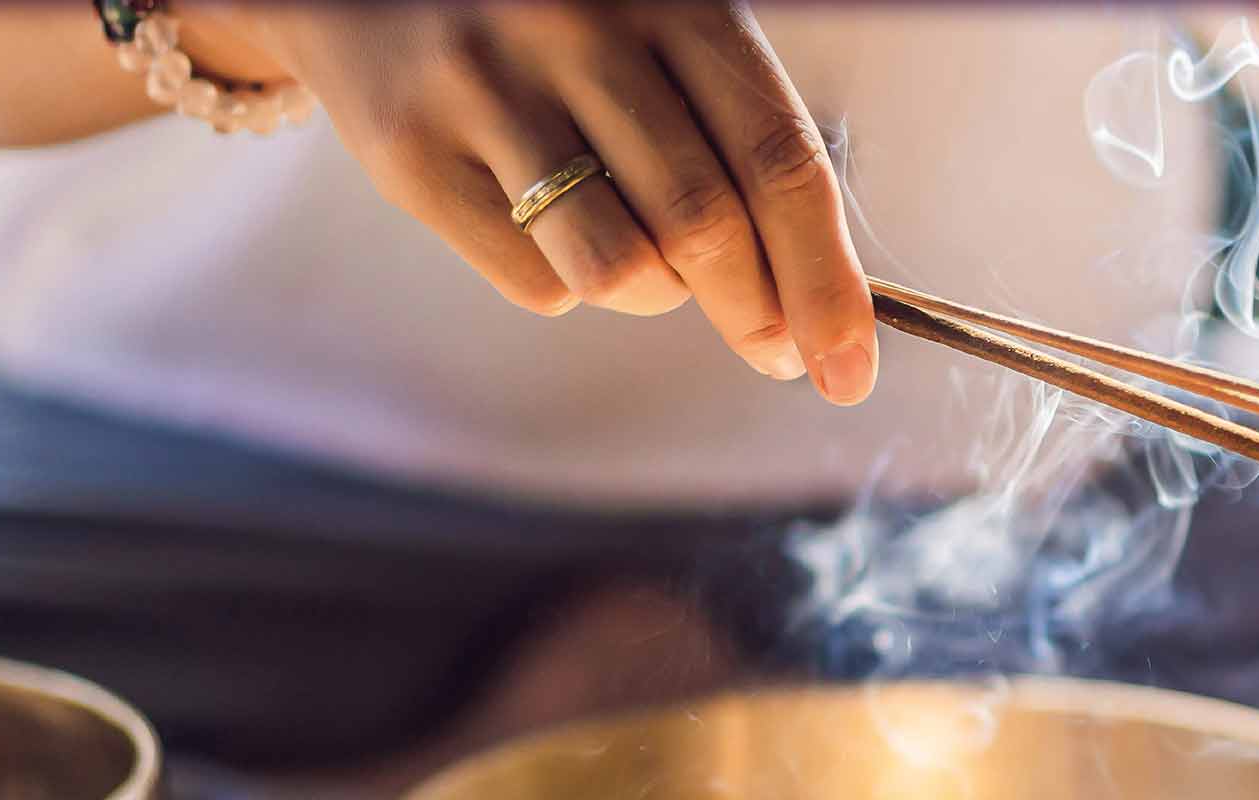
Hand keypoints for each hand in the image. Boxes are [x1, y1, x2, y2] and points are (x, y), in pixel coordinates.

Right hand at [186, 1, 877, 403]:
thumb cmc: (558, 18)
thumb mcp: (661, 30)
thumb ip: (734, 134)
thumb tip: (809, 295)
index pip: (781, 160)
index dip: (828, 282)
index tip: (848, 368)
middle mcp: (578, 32)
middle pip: (706, 225)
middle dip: (758, 312)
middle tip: (772, 347)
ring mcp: (486, 90)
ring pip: (619, 269)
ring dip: (660, 298)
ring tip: (652, 265)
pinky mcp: (410, 153)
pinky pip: (535, 282)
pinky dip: (571, 285)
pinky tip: (556, 230)